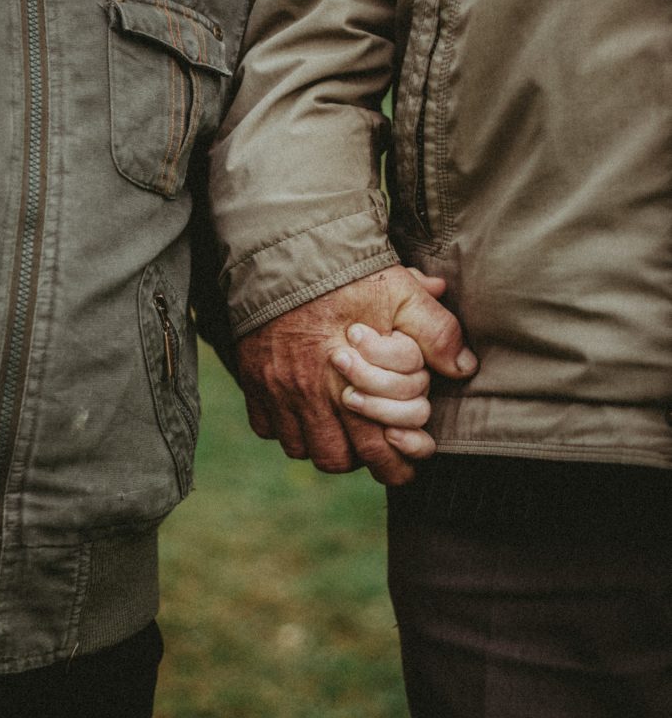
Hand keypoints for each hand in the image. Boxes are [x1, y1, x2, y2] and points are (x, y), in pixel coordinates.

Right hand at [236, 263, 476, 484]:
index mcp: (353, 383)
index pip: (376, 451)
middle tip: (372, 446)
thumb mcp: (402, 293)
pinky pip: (267, 426)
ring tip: (338, 426)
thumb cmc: (346, 273)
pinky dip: (285, 426)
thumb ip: (436, 332)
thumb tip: (464, 367)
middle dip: (358, 459)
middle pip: (335, 460)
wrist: (283, 250)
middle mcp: (311, 395)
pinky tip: (302, 407)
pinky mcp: (253, 378)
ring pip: (300, 448)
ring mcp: (277, 390)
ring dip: (321, 443)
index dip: (395, 468)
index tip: (405, 463)